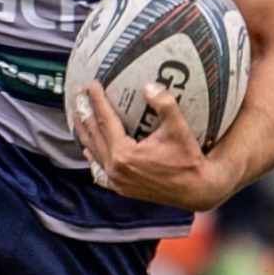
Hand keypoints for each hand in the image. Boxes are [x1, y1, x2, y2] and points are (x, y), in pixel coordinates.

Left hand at [73, 83, 237, 210]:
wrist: (196, 190)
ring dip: (84, 132)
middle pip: (93, 134)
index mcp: (124, 154)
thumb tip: (148, 86)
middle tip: (79, 94)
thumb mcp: (179, 129)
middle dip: (85, 112)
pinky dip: (92, 157)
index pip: (105, 120)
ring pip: (93, 152)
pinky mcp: (121, 188)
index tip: (92, 83)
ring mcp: (117, 181)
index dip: (97, 100)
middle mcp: (115, 169)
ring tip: (77, 116)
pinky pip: (99, 170)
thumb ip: (165, 105)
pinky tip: (87, 149)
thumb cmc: (188, 159)